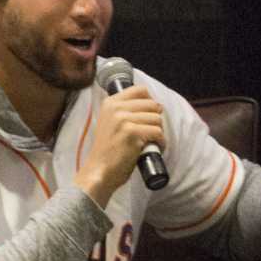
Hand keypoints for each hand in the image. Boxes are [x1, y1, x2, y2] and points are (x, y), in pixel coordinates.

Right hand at [74, 84, 164, 205]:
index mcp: (110, 103)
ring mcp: (123, 119)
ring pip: (157, 119)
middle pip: (152, 105)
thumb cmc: (108, 150)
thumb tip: (154, 105)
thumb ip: (125, 111)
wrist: (99, 170)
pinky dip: (161, 142)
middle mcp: (116, 108)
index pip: (140, 90)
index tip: (149, 116)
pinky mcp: (132, 133)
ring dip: (159, 132)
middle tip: (150, 134)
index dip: (150, 102)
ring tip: (150, 142)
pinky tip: (154, 148)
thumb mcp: (111, 123)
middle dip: (156, 120)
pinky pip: (158, 132)